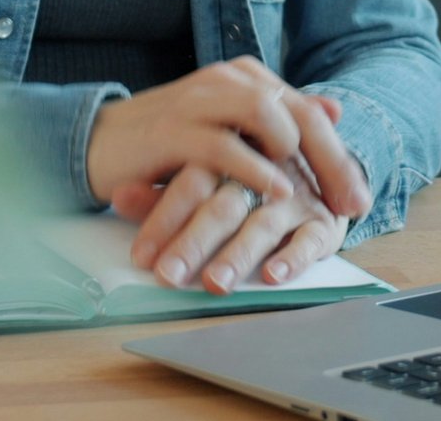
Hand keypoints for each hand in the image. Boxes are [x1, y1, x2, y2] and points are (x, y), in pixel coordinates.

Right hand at [85, 58, 369, 219]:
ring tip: (314, 193)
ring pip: (267, 115)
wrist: (102, 143)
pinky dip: (256, 169)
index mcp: (247, 78)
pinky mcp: (174, 129)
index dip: (339, 157)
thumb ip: (280, 119)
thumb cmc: (172, 143)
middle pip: (298, 113)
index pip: (309, 113)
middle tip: (351, 205)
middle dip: (331, 162)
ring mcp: (201, 100)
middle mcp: (229, 80)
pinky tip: (276, 190)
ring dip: (298, 156)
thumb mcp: (232, 132)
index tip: (358, 201)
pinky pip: (225, 145)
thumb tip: (334, 110)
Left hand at [110, 159, 352, 294]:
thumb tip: (117, 195)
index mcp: (228, 159)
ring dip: (238, 254)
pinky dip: (292, 257)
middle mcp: (260, 177)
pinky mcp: (322, 222)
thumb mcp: (208, 177)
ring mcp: (293, 199)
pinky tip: (272, 275)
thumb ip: (163, 191)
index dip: (164, 219)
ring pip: (263, 225)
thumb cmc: (251, 178)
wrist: (320, 160)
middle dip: (194, 242)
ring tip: (214, 282)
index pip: (191, 186)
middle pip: (223, 207)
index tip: (141, 257)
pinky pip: (310, 239)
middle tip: (168, 275)